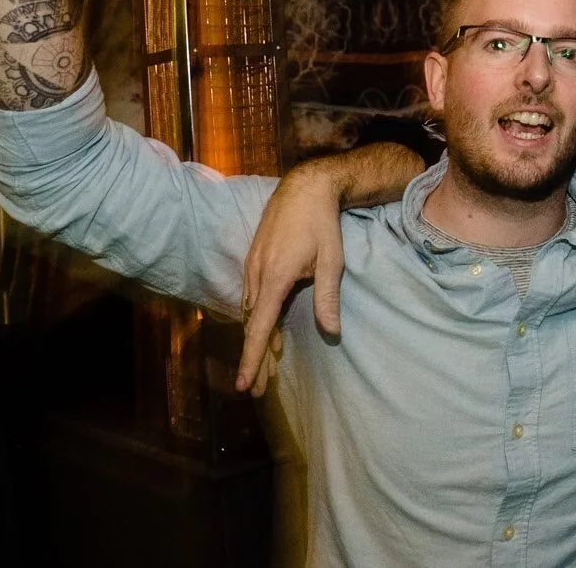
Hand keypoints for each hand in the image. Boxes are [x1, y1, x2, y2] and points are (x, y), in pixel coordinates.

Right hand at [236, 162, 347, 394]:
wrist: (305, 187)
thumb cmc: (322, 224)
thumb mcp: (331, 261)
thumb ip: (328, 298)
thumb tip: (331, 332)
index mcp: (274, 279)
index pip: (259, 329)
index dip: (252, 359)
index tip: (244, 385)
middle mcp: (256, 275)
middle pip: (251, 325)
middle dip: (254, 357)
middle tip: (257, 388)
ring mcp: (252, 265)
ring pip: (250, 311)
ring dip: (256, 338)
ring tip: (264, 365)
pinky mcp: (254, 258)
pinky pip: (251, 295)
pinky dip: (257, 317)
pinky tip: (267, 327)